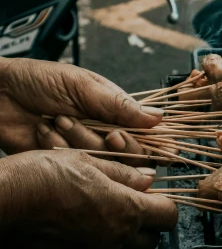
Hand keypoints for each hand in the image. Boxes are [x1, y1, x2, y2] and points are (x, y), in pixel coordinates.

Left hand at [0, 58, 161, 162]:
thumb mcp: (81, 85)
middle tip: (104, 134)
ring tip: (59, 120)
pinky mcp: (63, 164)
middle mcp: (101, 132)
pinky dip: (59, 150)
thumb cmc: (36, 80)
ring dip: (80, 142)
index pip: (144, 133)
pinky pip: (74, 169)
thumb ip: (119, 104)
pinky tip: (44, 132)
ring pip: (101, 163)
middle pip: (127, 155)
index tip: (138, 142)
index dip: (147, 142)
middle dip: (112, 144)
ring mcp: (82, 149)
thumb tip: (158, 117)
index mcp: (113, 110)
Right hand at [0, 150, 176, 248]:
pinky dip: (92, 240)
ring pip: (121, 248)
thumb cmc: (40, 177)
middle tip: (128, 201)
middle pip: (150, 239)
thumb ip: (123, 174)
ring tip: (95, 208)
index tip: (154, 195)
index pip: (169, 216)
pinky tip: (71, 220)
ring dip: (119, 232)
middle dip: (146, 223)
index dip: (165, 204)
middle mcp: (114, 240)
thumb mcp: (86, 162)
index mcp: (125, 212)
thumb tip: (148, 179)